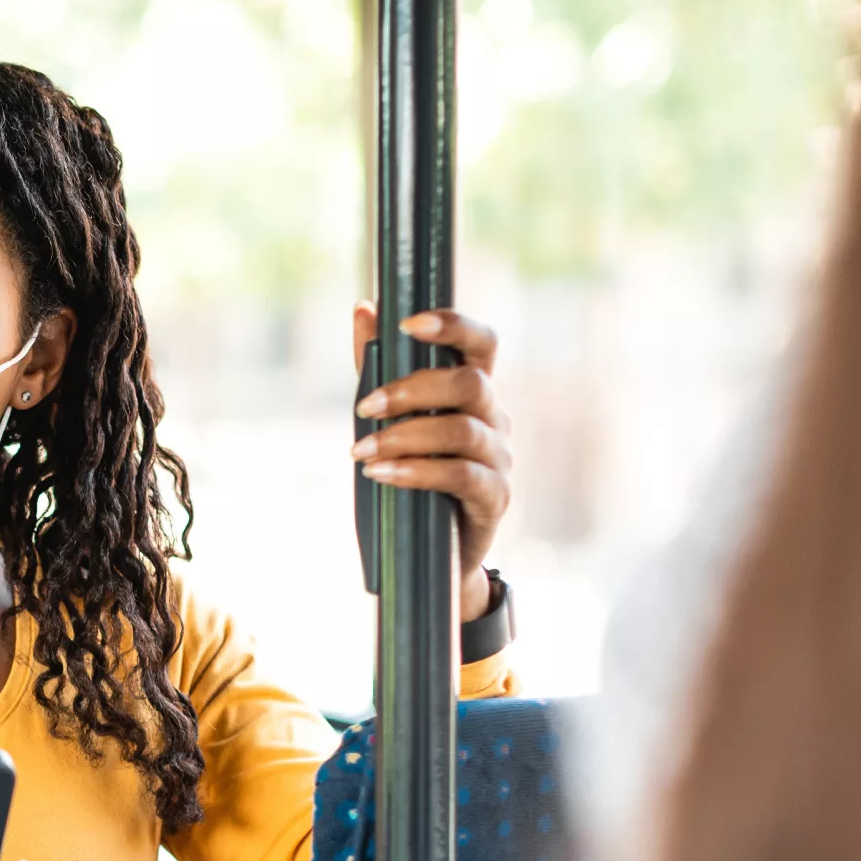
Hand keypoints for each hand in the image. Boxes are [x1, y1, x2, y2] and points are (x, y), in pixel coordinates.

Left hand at [351, 305, 514, 621]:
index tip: (406, 323)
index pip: (482, 344)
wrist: (433, 552)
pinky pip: (460, 475)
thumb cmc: (411, 475)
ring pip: (461, 430)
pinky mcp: (495, 498)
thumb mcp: (391, 418)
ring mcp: (500, 458)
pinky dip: (415, 471)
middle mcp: (495, 418)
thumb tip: (364, 309)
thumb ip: (379, 367)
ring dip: (404, 436)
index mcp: (474, 392)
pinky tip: (381, 474)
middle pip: (469, 383)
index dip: (453, 326)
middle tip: (364, 406)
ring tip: (360, 450)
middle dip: (411, 388)